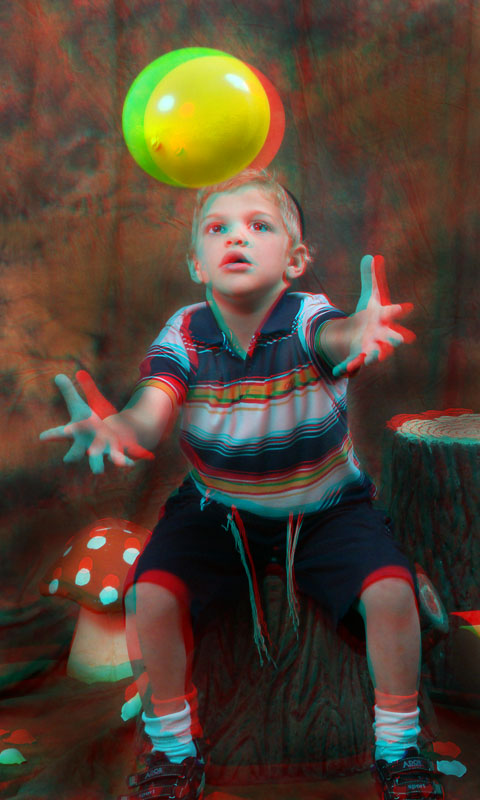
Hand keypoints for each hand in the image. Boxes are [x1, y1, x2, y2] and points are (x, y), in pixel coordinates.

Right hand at [39, 372, 152, 473]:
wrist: (109, 438)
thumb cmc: (92, 424)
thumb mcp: (82, 407)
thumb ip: (71, 393)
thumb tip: (57, 375)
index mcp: (78, 433)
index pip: (62, 433)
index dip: (52, 434)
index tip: (42, 437)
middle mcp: (89, 444)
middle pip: (78, 451)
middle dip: (73, 454)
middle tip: (67, 459)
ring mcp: (104, 450)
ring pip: (103, 456)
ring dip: (103, 459)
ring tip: (99, 470)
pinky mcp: (119, 452)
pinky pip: (123, 458)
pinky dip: (127, 462)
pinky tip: (134, 463)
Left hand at [332, 254, 414, 377]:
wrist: (363, 335)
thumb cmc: (371, 315)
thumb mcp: (369, 297)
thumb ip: (370, 278)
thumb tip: (370, 255)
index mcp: (384, 319)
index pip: (393, 313)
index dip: (399, 310)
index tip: (407, 307)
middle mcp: (382, 335)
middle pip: (392, 338)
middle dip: (395, 339)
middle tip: (401, 340)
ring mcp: (372, 348)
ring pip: (376, 354)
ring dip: (374, 356)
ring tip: (372, 357)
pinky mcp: (359, 357)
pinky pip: (354, 364)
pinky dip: (347, 368)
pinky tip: (338, 371)